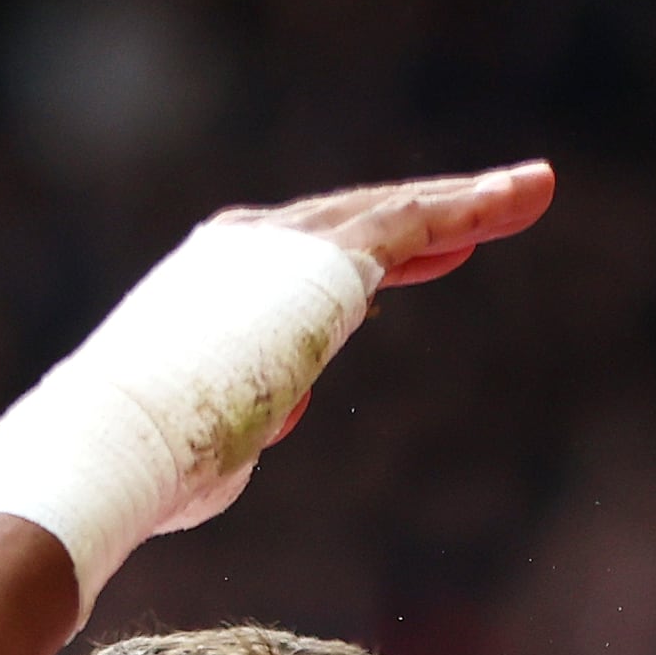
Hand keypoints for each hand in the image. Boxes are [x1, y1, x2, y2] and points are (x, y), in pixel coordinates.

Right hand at [121, 164, 556, 545]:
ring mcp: (287, 245)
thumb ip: (255, 420)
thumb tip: (290, 413)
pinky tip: (522, 197)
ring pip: (398, 213)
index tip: (429, 263)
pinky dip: (473, 208)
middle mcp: (250, 246)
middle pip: (361, 221)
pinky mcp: (329, 263)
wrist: (119, 439)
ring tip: (537, 188)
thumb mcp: (215, 440)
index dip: (378, 262)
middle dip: (432, 215)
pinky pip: (416, 224)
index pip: (313, 264)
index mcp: (215, 285)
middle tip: (497, 204)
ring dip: (472, 202)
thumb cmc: (144, 466)